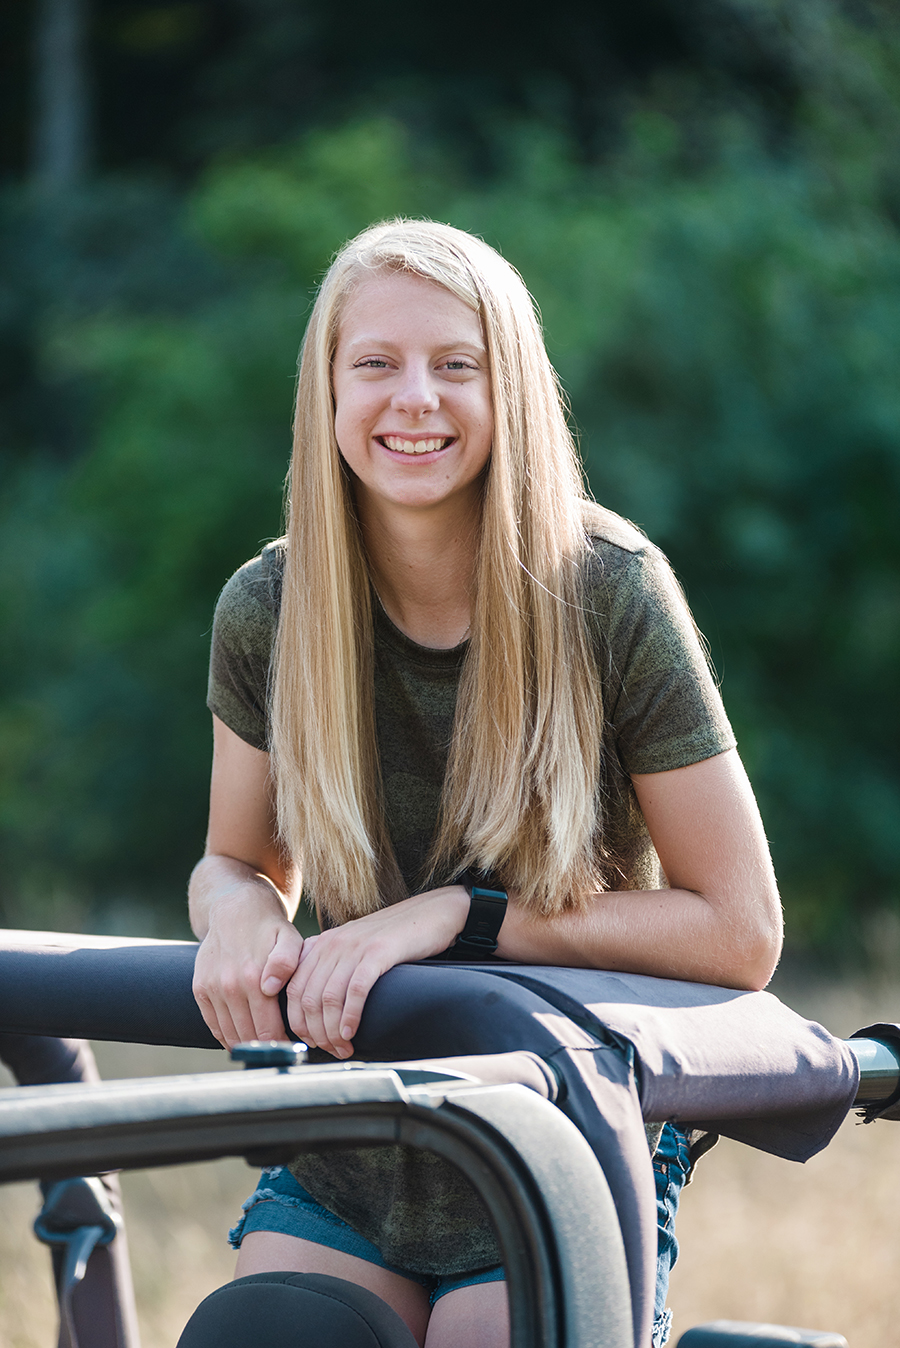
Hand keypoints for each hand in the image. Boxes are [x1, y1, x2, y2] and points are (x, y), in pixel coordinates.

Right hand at [192, 883, 303, 1048]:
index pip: (268, 1030)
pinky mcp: (199, 988)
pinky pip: (212, 1024)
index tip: (292, 1050)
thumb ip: (285, 961)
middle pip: (249, 1036)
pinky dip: (225, 1036)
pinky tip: (239, 1041)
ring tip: (263, 1049)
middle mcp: (229, 986)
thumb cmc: (270, 927)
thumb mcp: (288, 937)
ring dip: (246, 1045)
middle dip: (266, 1048)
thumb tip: (270, 988)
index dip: (282, 1045)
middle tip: (281, 1053)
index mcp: (254, 978)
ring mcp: (211, 988)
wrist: (235, 908)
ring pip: (229, 1034)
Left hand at [284, 886, 468, 1057]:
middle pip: (309, 998)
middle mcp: (333, 943)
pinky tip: (352, 1031)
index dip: (298, 1022)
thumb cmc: (395, 939)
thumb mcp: (356, 948)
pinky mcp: (378, 951)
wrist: (432, 913)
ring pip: (329, 998)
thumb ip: (334, 968)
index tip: (311, 1042)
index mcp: (323, 944)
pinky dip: (351, 1015)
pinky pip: (356, 989)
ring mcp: (355, 946)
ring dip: (333, 1031)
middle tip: (333, 1050)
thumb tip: (319, 1012)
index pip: (294, 988)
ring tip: (344, 1048)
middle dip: (317, 1033)